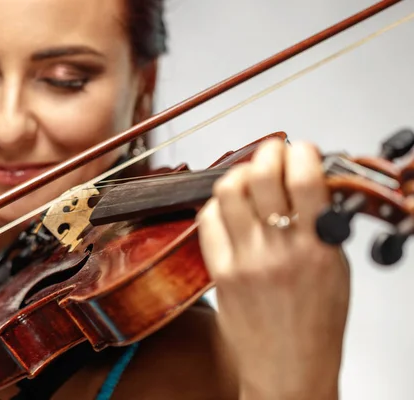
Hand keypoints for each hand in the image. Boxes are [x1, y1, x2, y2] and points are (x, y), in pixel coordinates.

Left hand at [197, 139, 349, 398]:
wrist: (288, 368)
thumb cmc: (316, 324)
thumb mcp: (335, 268)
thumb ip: (321, 224)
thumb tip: (308, 183)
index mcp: (316, 247)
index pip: (306, 179)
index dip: (301, 153)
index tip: (301, 150)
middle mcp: (279, 250)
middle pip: (260, 175)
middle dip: (267, 152)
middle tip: (272, 154)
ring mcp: (244, 260)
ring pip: (227, 191)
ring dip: (238, 174)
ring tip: (246, 179)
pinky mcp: (220, 271)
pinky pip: (208, 220)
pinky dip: (217, 205)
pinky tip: (228, 209)